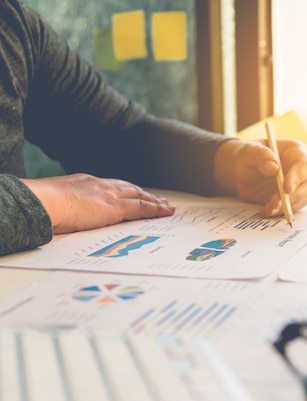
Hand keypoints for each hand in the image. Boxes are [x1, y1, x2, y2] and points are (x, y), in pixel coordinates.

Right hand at [22, 174, 174, 233]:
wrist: (43, 201)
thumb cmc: (42, 204)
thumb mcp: (55, 201)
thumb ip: (65, 205)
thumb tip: (61, 214)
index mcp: (85, 183)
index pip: (111, 186)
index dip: (125, 190)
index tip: (133, 193)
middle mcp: (101, 185)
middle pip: (129, 189)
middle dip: (144, 194)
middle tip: (157, 199)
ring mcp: (110, 195)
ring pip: (139, 196)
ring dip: (154, 201)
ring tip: (166, 206)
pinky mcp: (116, 207)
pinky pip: (142, 208)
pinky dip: (155, 209)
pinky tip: (165, 211)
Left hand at [214, 138, 306, 216]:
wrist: (243, 170)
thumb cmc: (249, 155)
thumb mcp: (249, 150)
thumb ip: (260, 155)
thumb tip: (274, 168)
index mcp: (297, 151)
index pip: (303, 165)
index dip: (297, 177)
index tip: (287, 188)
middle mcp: (302, 169)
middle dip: (293, 196)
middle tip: (276, 202)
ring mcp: (299, 185)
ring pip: (301, 199)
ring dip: (286, 206)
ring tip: (269, 207)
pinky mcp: (292, 198)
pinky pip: (291, 207)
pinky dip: (279, 211)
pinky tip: (267, 210)